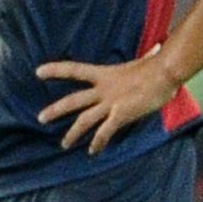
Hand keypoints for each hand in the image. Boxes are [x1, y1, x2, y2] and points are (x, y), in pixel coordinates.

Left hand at [35, 47, 179, 155]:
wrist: (165, 73)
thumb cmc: (156, 67)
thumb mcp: (140, 63)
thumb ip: (140, 61)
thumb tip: (155, 51)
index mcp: (104, 74)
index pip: (74, 70)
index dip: (55, 70)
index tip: (37, 72)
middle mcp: (103, 89)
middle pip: (73, 100)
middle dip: (55, 110)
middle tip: (40, 118)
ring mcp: (111, 103)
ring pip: (84, 120)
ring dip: (73, 133)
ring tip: (64, 144)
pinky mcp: (121, 115)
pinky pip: (105, 132)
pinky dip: (98, 142)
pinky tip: (93, 151)